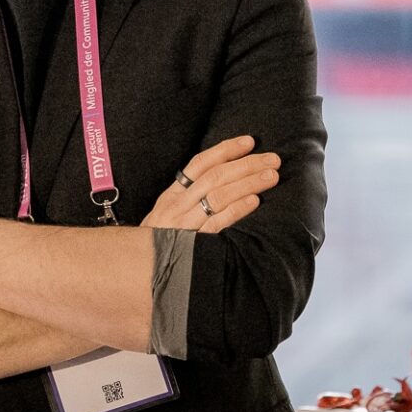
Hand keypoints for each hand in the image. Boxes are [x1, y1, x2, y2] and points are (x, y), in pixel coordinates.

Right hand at [140, 135, 279, 233]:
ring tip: (270, 176)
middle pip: (215, 176)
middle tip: (272, 159)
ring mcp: (184, 225)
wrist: (139, 270)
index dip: (225, 150)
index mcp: (172, 195)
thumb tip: (223, 178)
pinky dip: (236, 210)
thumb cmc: (160, 241)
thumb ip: (189, 197)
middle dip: (246, 164)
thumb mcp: (167, 214)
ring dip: (247, 183)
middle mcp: (178, 205)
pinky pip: (217, 223)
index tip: (249, 141)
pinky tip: (254, 201)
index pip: (200, 164)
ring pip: (218, 195)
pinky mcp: (194, 245)